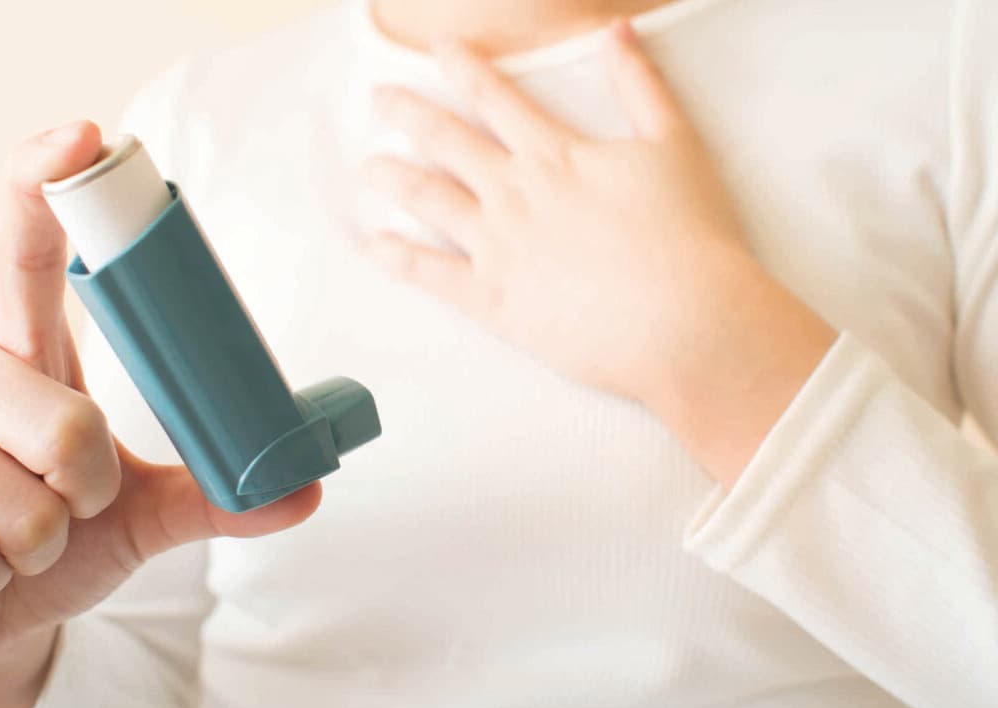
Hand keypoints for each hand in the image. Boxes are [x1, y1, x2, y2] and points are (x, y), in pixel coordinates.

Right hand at [0, 120, 321, 707]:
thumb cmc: (59, 539)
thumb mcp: (142, 513)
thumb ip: (216, 495)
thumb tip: (305, 488)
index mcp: (27, 356)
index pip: (27, 252)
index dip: (46, 184)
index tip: (86, 135)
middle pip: (68, 423)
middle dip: (91, 494)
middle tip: (68, 509)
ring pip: (23, 504)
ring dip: (43, 547)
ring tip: (16, 544)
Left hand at [362, 20, 836, 485]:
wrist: (686, 323)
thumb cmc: (691, 238)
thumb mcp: (676, 145)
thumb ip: (641, 85)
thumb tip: (617, 31)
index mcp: (555, 154)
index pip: (495, 98)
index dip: (463, 67)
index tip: (438, 48)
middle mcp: (515, 193)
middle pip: (447, 141)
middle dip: (408, 113)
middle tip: (380, 97)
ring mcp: (497, 247)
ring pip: (429, 200)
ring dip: (394, 178)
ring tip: (369, 168)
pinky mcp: (492, 300)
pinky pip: (430, 274)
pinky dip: (397, 257)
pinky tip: (375, 245)